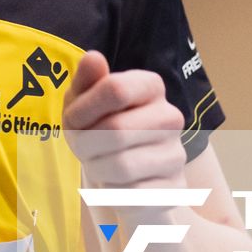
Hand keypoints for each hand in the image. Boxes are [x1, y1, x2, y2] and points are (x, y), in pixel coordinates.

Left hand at [62, 51, 187, 190]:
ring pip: (121, 165)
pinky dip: (111, 192)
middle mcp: (171, 116)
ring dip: (96, 168)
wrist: (126, 179)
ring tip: (98, 164)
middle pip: (115, 130)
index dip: (84, 109)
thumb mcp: (83, 103)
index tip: (74, 121)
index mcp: (151, 86)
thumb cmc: (99, 132)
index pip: (114, 88)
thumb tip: (94, 58)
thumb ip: (86, 80)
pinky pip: (130, 194)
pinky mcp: (174, 189)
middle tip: (82, 148)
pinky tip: (115, 185)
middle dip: (85, 144)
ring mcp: (176, 154)